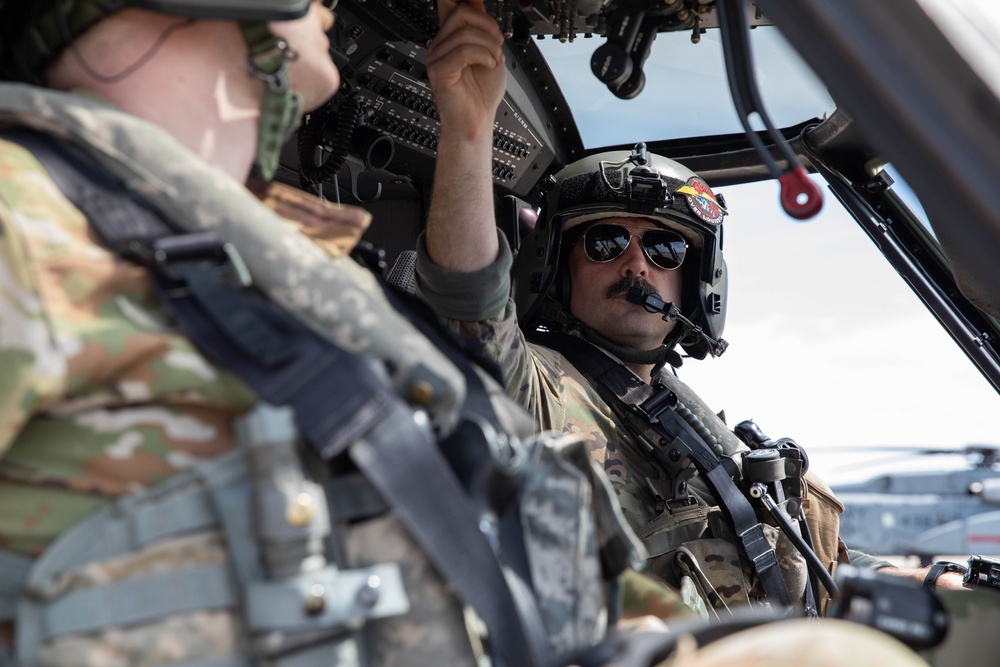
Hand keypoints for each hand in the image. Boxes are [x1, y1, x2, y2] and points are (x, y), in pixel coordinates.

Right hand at [426, 0, 506, 140]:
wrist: (477, 122)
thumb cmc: (481, 94)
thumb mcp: (489, 51)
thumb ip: (482, 26)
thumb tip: (478, 1)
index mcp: (451, 39)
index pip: (449, 5)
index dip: (465, 1)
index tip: (480, 1)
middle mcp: (440, 45)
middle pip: (459, 13)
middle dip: (487, 24)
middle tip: (499, 41)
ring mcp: (436, 58)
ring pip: (464, 33)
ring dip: (488, 45)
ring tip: (495, 60)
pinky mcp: (439, 71)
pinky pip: (462, 51)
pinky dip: (482, 55)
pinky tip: (489, 65)